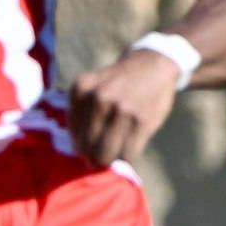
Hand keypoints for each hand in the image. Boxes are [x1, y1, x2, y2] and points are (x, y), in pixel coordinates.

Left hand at [63, 51, 186, 167]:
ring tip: (115, 157)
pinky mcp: (141, 121)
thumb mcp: (92, 87)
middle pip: (88, 147)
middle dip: (94, 158)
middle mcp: (98, 98)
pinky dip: (127, 160)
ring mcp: (121, 110)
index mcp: (80, 89)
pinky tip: (128, 155)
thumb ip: (81, 114)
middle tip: (101, 159)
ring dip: (110, 161)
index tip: (89, 151)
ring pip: (107, 154)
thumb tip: (79, 153)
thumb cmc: (118, 83)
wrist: (151, 64)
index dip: (82, 148)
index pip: (74, 135)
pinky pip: (128, 154)